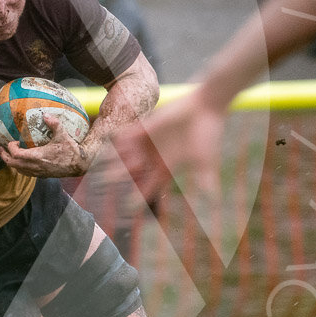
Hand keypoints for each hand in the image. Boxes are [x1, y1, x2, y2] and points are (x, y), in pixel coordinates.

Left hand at [0, 113, 90, 177]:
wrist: (79, 165)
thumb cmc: (71, 150)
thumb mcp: (63, 135)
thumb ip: (54, 124)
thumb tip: (45, 115)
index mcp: (38, 157)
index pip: (17, 155)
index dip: (10, 148)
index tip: (12, 141)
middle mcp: (36, 166)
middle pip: (13, 165)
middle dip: (4, 156)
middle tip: (1, 148)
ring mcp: (38, 172)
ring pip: (19, 170)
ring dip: (11, 162)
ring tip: (8, 154)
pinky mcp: (42, 175)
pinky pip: (26, 173)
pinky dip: (20, 167)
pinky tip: (22, 161)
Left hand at [109, 90, 224, 200]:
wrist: (206, 109)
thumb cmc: (208, 136)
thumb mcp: (205, 161)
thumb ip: (206, 179)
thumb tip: (213, 198)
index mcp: (167, 168)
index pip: (149, 186)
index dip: (139, 196)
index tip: (129, 208)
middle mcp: (155, 157)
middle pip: (133, 172)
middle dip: (121, 178)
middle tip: (106, 185)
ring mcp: (149, 142)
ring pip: (128, 154)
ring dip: (117, 160)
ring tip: (103, 167)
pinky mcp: (147, 126)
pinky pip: (129, 133)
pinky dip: (119, 139)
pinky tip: (110, 143)